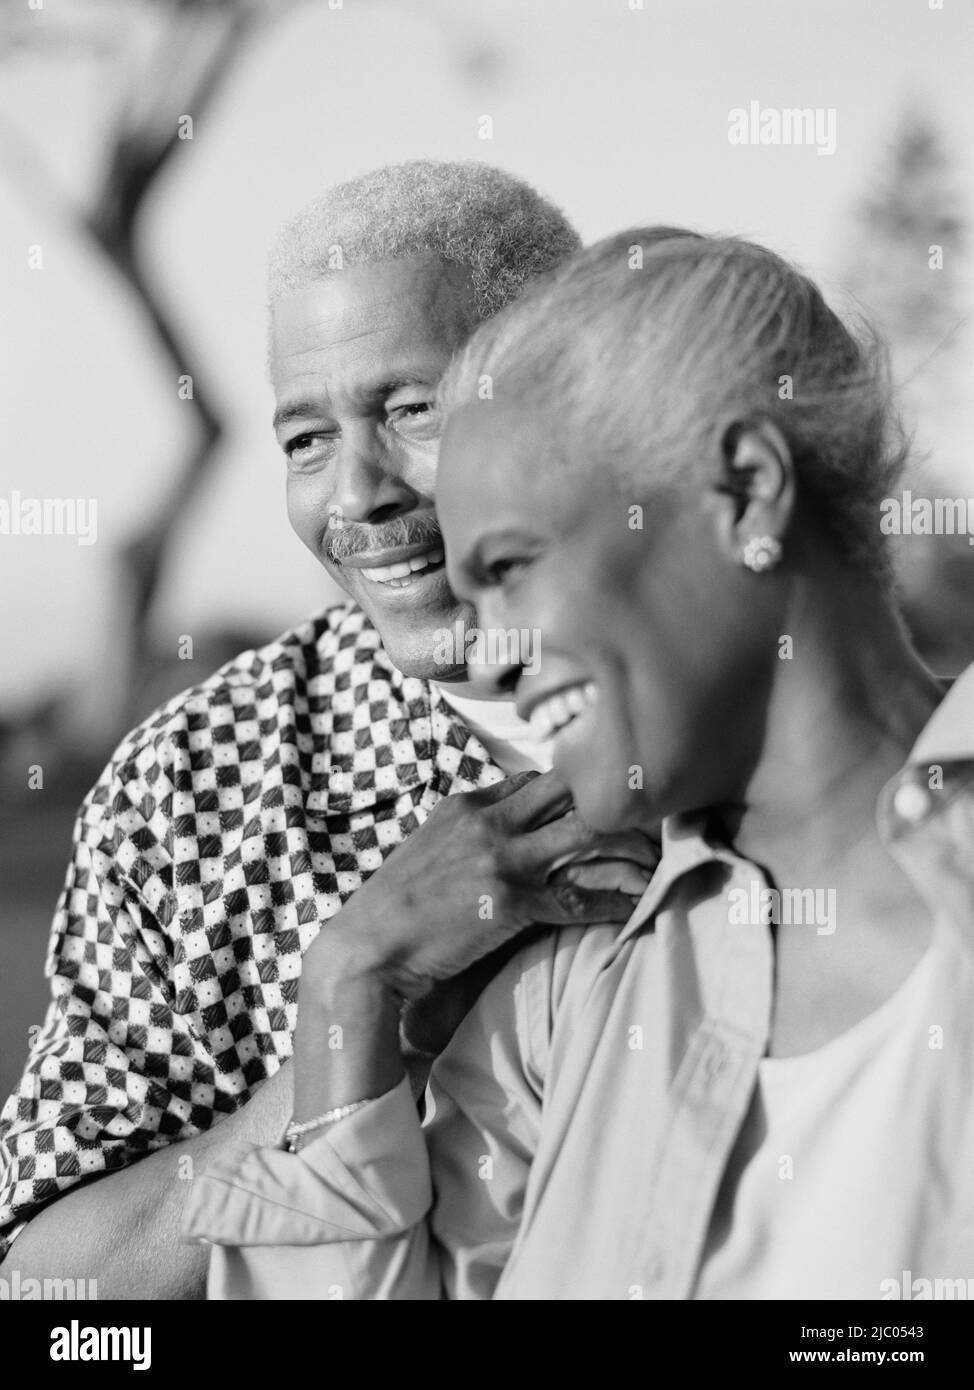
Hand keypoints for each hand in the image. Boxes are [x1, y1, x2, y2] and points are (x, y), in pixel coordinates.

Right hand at [306, 770, 655, 1001]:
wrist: (366, 949)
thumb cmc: (393, 908)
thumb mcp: (428, 850)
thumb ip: (467, 833)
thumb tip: (500, 835)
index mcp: (466, 804)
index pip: (536, 780)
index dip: (574, 790)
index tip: (602, 803)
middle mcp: (487, 821)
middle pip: (569, 789)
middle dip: (611, 799)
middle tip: (648, 817)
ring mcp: (501, 858)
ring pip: (585, 831)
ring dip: (627, 845)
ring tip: (657, 858)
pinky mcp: (510, 902)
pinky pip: (578, 898)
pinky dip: (613, 903)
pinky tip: (637, 908)